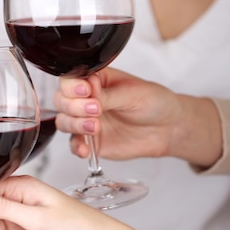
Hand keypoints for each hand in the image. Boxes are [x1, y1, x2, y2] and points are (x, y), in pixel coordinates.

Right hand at [54, 67, 183, 159]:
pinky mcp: (89, 141)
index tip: (86, 91)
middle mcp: (85, 100)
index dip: (73, 86)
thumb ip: (109, 95)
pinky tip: (85, 149)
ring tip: (95, 127)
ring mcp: (85, 121)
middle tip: (96, 110)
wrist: (167, 129)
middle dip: (74, 106)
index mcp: (95, 80)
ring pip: (64, 121)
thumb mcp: (134, 93)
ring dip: (75, 125)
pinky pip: (74, 144)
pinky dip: (76, 147)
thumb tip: (89, 94)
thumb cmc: (154, 103)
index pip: (70, 80)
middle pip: (62, 100)